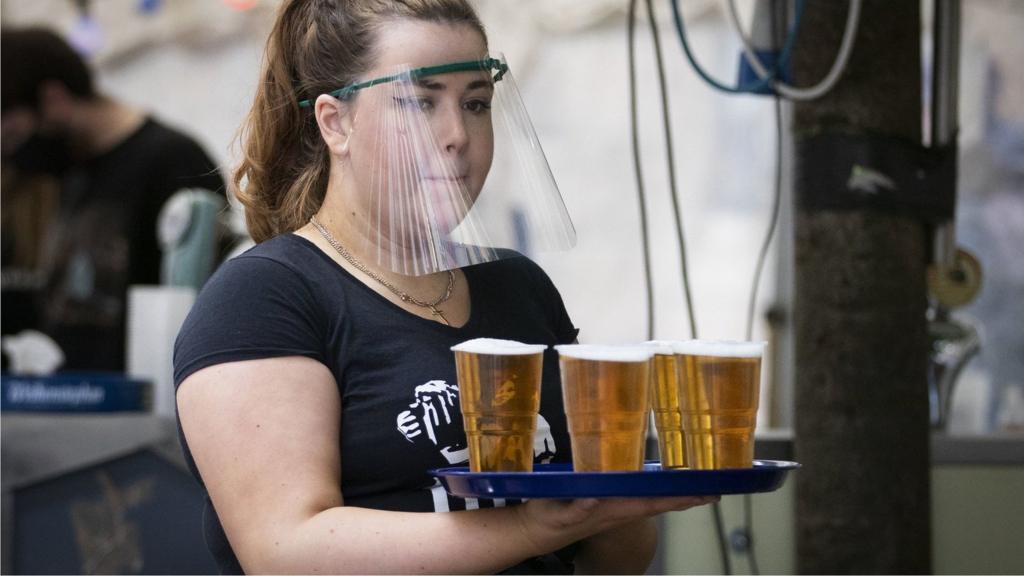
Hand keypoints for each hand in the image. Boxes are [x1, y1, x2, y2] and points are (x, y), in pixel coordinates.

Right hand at [513, 495, 718, 555]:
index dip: (680, 498)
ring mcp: (616, 508)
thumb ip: (573, 509)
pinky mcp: (608, 504)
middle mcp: (619, 509)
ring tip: (701, 485)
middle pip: (662, 502)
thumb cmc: (545, 520)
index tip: (706, 493)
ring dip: (677, 494)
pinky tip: (666, 484)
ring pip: (654, 500)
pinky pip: (640, 496)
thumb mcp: (554, 512)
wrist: (534, 532)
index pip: (654, 503)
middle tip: (717, 488)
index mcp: (612, 510)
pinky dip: (658, 491)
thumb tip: (593, 498)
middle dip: (689, 496)